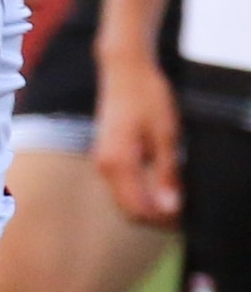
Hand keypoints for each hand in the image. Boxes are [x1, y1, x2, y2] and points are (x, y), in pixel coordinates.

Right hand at [100, 55, 186, 227]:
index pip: (138, 209)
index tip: (187, 216)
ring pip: (125, 200)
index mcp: (119, 164)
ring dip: (149, 204)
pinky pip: (122, 187)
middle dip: (156, 216)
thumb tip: (170, 206)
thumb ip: (167, 174)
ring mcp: (103, 163)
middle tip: (185, 210)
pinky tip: (161, 184)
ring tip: (177, 197)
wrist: (124, 72)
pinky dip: (141, 193)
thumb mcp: (167, 135)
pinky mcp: (107, 157)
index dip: (164, 219)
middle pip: (129, 210)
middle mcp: (105, 168)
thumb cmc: (147, 97)